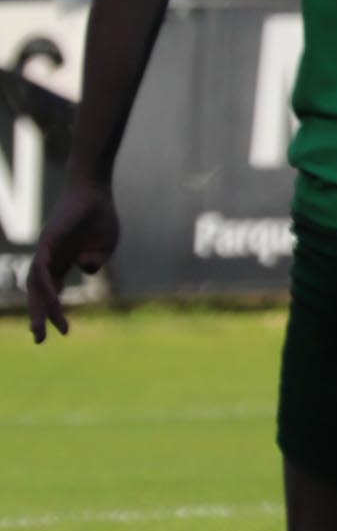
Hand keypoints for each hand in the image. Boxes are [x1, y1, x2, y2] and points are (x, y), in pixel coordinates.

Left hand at [24, 178, 119, 342]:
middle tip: (39, 340)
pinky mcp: (48, 240)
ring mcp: (46, 250)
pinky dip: (44, 284)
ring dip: (38, 306)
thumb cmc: (100, 216)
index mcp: (62, 262)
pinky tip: (49, 297)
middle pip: (38, 292)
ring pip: (36, 283)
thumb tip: (84, 268)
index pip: (52, 292)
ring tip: (40, 327)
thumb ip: (95, 261)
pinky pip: (42, 266)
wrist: (95, 190)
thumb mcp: (105, 247)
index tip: (63, 333)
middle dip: (38, 316)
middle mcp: (49, 258)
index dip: (54, 312)